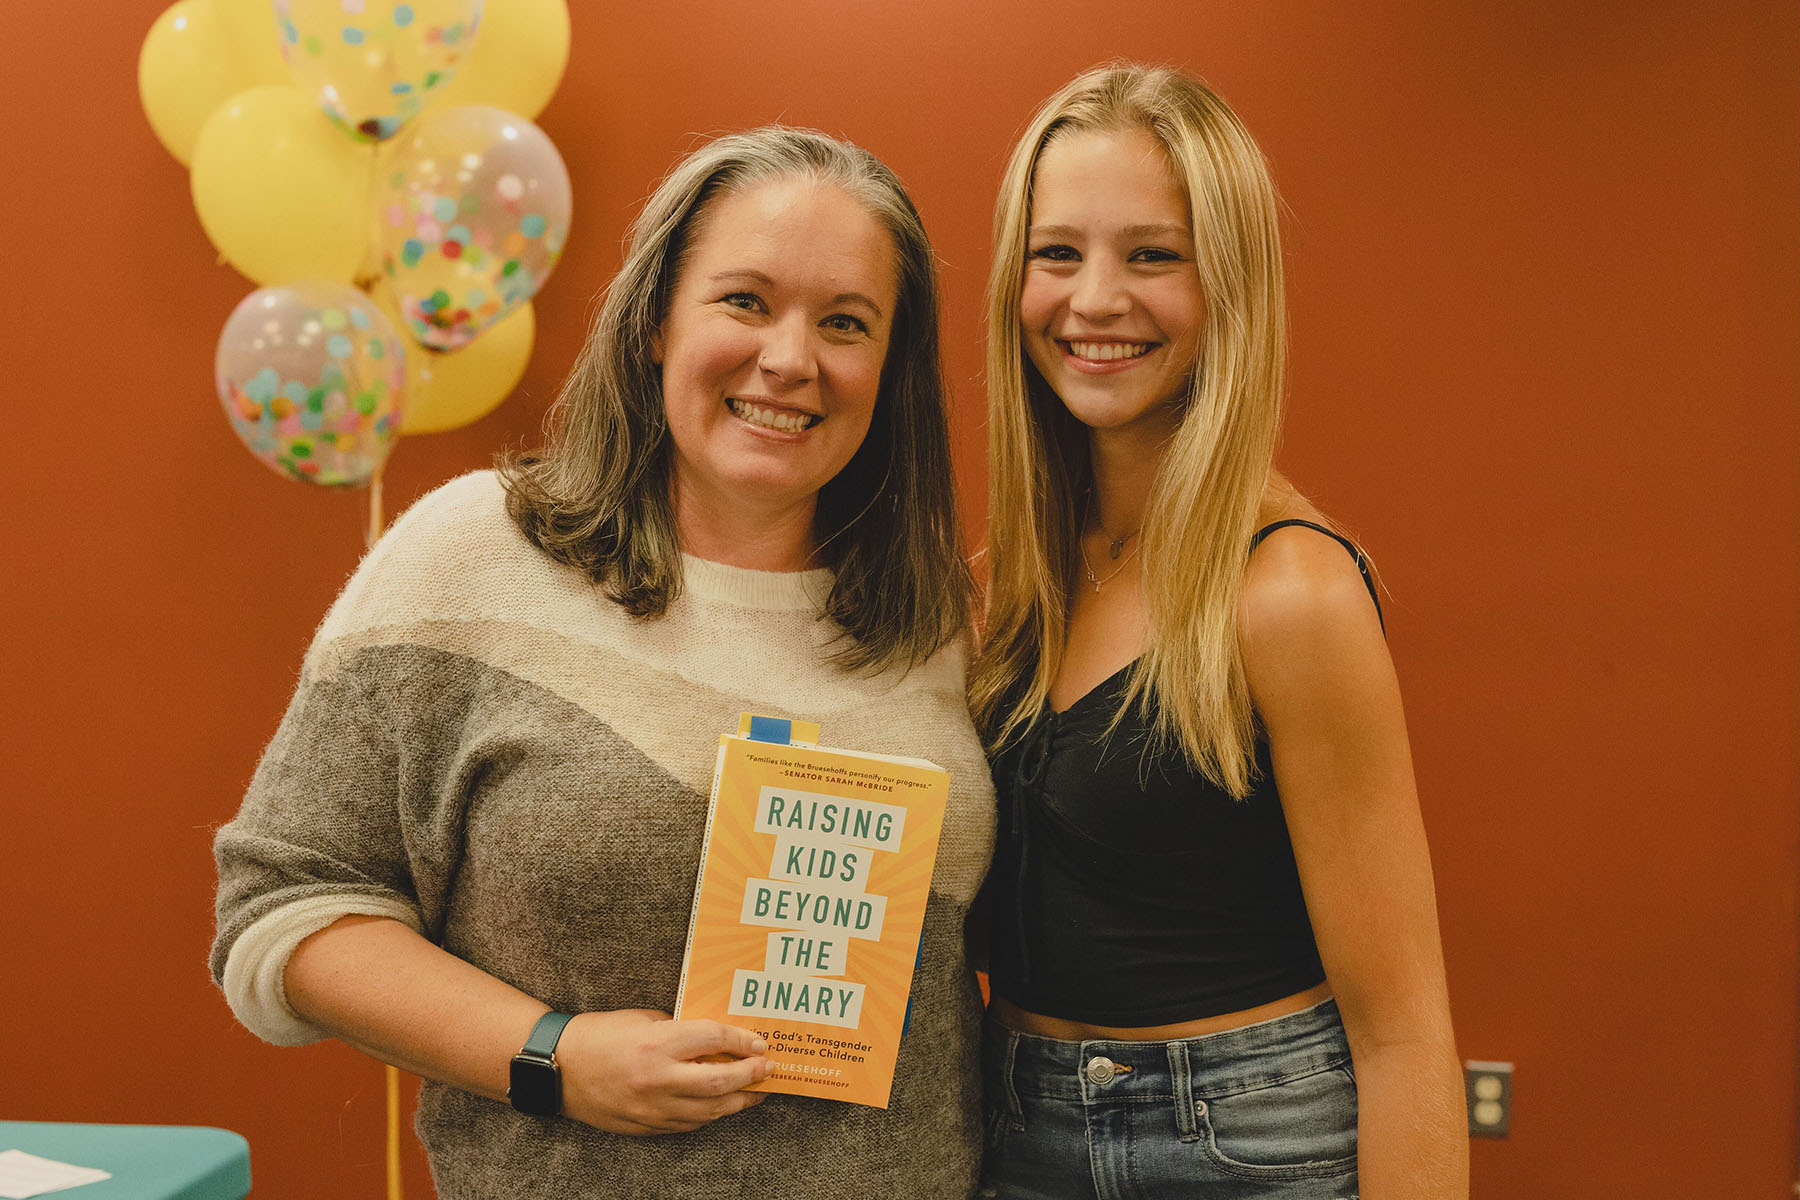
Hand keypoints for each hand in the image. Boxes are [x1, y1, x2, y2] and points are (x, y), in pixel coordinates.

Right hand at [555, 1009, 770, 1133]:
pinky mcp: (645, 1126)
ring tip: (754, 1091)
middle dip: (750, 1076)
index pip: (713, 1040)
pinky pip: (688, 1124)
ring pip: (709, 1111)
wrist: (557, 1068)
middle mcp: (657, 1079)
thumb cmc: (599, 1035)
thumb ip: (679, 1028)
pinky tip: (721, 1104)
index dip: (742, 1041)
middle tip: (767, 1068)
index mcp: (657, 1044)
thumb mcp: (643, 1018)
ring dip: (737, 1101)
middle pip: (719, 1082)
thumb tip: (715, 1038)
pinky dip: (710, 1114)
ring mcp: (651, 1108)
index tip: (760, 1043)